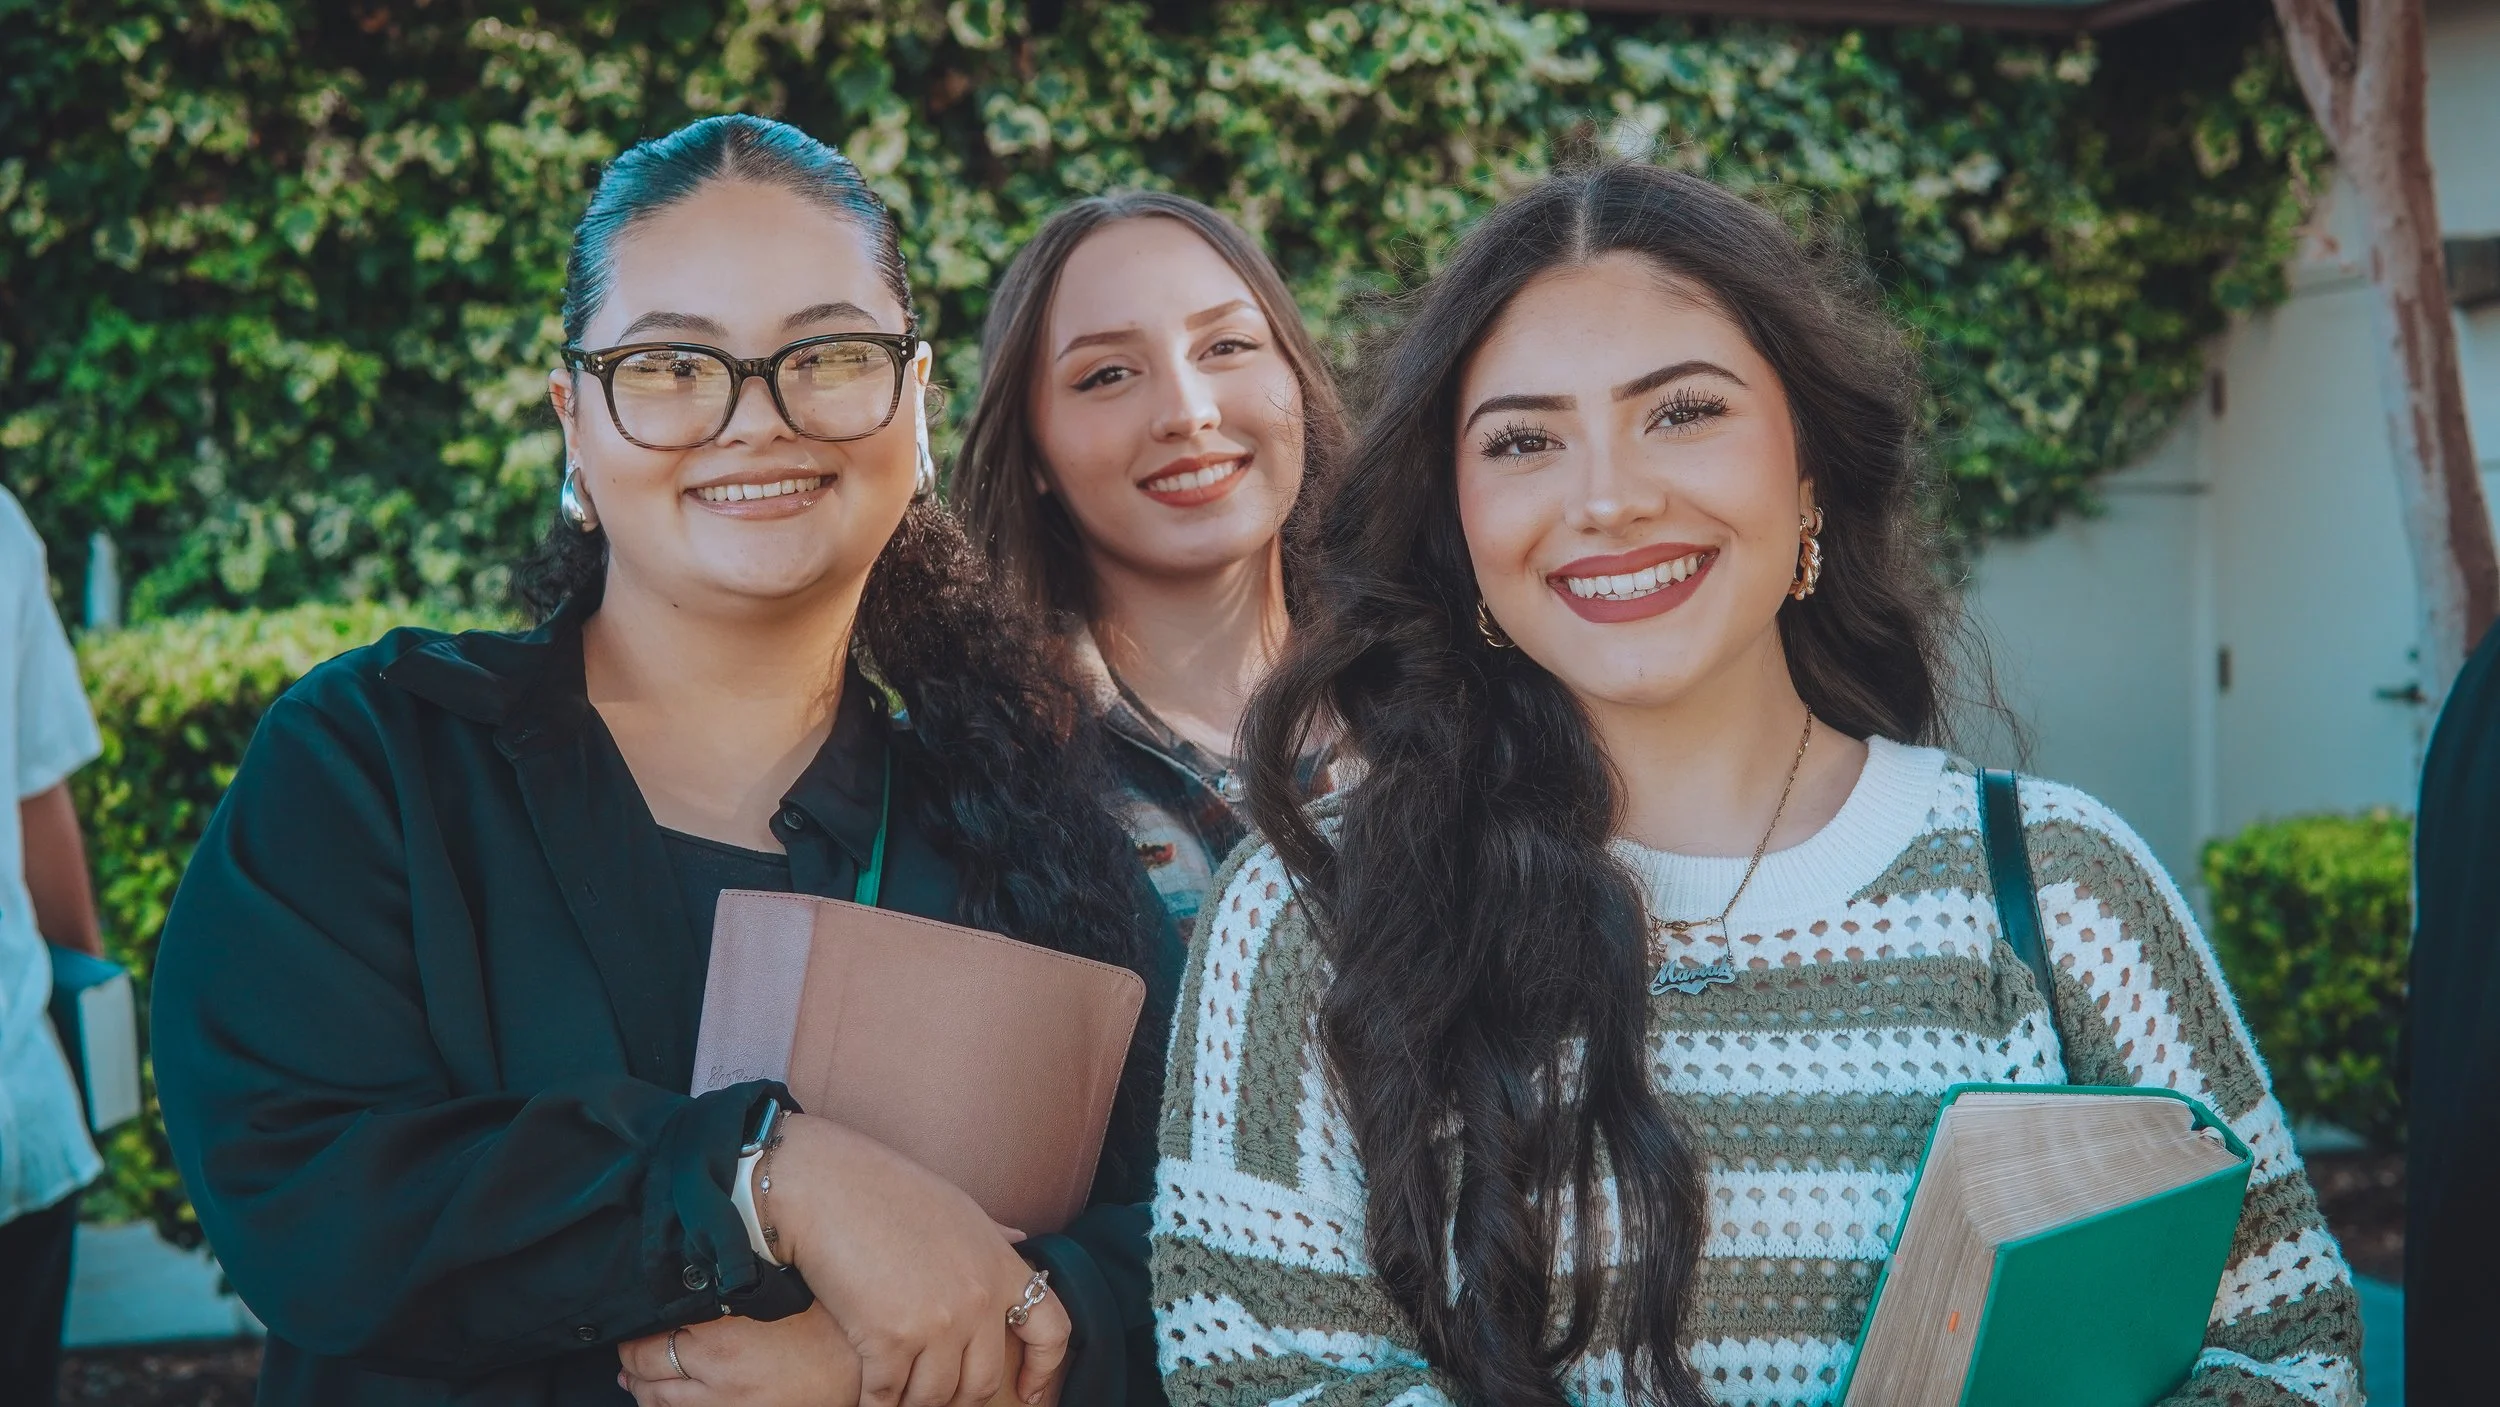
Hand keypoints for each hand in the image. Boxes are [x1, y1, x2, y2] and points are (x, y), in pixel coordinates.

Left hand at [618, 1307, 858, 1405]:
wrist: (860, 1368)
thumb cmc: (822, 1323)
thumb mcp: (771, 1296)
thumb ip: (726, 1294)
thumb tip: (690, 1285)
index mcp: (719, 1335)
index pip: (649, 1341)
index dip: (632, 1338)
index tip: (631, 1326)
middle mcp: (715, 1376)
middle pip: (647, 1375)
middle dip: (630, 1366)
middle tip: (625, 1357)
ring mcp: (726, 1406)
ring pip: (660, 1404)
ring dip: (642, 1392)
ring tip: (633, 1382)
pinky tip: (664, 1403)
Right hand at [767, 1114, 1068, 1406]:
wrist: (826, 1185)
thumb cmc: (885, 1190)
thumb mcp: (956, 1208)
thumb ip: (990, 1236)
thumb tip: (1019, 1235)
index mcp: (1000, 1265)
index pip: (1052, 1329)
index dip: (1044, 1370)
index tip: (1028, 1393)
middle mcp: (978, 1298)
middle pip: (983, 1382)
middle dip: (956, 1397)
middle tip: (932, 1393)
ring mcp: (938, 1321)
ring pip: (933, 1397)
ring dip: (911, 1402)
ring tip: (894, 1392)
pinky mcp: (891, 1338)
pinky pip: (886, 1397)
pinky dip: (873, 1402)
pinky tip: (866, 1396)